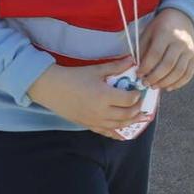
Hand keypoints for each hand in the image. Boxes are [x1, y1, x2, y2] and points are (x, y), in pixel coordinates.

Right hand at [28, 57, 144, 137]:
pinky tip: (123, 132)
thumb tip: (132, 60)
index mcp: (104, 96)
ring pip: (119, 126)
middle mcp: (102, 112)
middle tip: (141, 103)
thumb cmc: (73, 77)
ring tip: (139, 116)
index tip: (138, 90)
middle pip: (127, 115)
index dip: (137, 95)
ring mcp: (95, 121)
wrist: (52, 88)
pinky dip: (117, 133)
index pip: (129, 99)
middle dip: (137, 109)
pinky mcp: (88, 125)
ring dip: (131, 121)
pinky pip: (107, 133)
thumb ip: (116, 66)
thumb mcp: (96, 70)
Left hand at [136, 9, 193, 90]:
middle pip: (168, 65)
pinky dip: (178, 83)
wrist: (181, 18)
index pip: (155, 54)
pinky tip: (169, 87)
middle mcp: (180, 42)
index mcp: (165, 34)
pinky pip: (188, 74)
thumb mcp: (148, 33)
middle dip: (155, 78)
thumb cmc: (160, 27)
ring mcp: (189, 50)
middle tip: (146, 83)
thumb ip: (143, 50)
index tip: (139, 74)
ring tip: (155, 86)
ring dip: (166, 82)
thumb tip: (138, 70)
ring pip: (179, 71)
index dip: (146, 67)